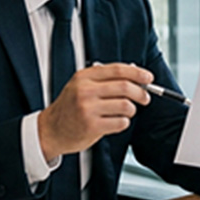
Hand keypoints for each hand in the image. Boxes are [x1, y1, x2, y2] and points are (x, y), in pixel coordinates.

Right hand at [38, 62, 152, 161]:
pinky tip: (116, 121)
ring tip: (125, 112)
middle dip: (141, 93)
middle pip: (125, 87)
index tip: (148, 78)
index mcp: (84, 77)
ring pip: (126, 106)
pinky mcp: (91, 127)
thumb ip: (105, 79)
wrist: (50, 130)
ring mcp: (87, 109)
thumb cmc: (70, 107)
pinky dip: (124, 122)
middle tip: (145, 97)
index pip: (118, 70)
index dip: (137, 73)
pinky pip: (121, 122)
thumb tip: (135, 75)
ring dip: (131, 110)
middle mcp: (85, 91)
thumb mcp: (81, 85)